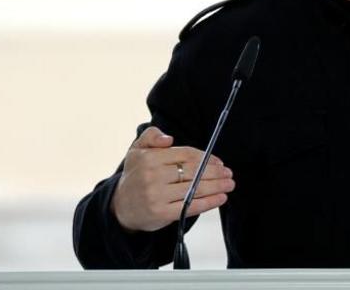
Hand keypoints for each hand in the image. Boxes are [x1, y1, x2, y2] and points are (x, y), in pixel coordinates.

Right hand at [110, 126, 234, 231]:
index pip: (186, 155)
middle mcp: (152, 177)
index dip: (206, 158)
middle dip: (215, 172)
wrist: (120, 207)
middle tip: (228, 172)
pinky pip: (190, 206)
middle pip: (193, 172)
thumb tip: (169, 139)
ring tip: (229, 184)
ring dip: (217, 186)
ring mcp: (157, 196)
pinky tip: (220, 198)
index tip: (218, 161)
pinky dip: (209, 202)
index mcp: (149, 158)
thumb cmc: (135, 176)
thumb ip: (151, 136)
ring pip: (194, 189)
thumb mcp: (137, 150)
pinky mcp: (162, 213)